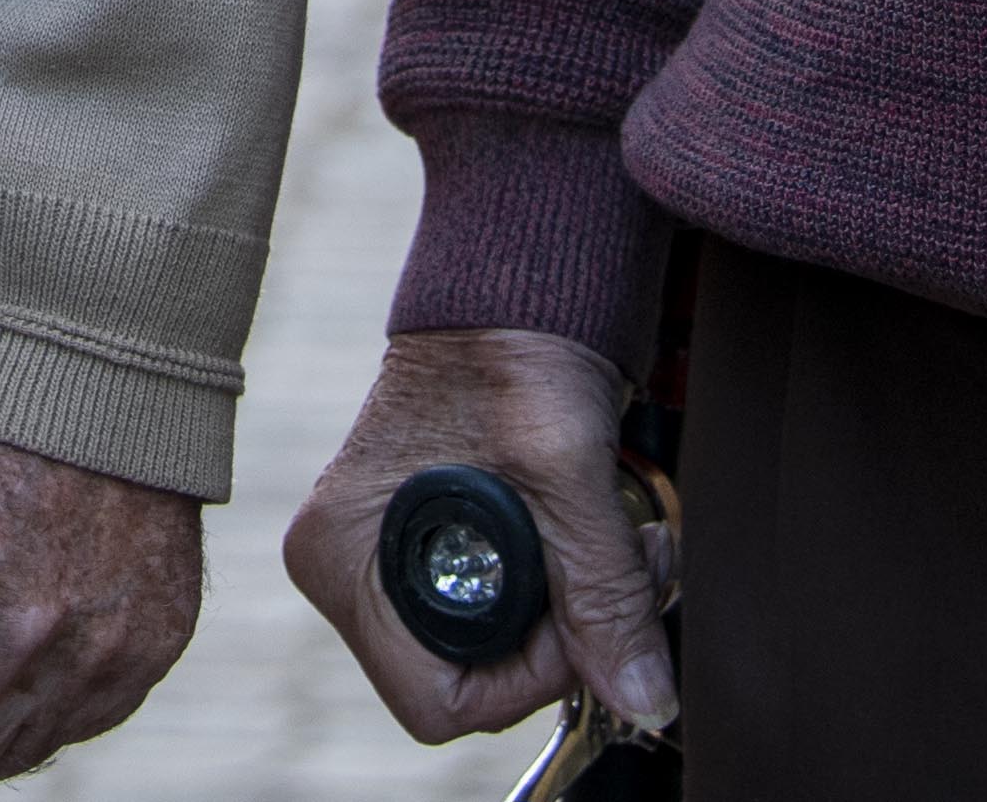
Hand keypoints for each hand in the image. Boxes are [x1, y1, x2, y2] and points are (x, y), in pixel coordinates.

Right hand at [279, 327, 675, 746]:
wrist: (511, 286)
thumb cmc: (512, 352)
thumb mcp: (567, 476)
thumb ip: (603, 595)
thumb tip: (644, 699)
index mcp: (342, 556)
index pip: (440, 700)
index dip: (528, 675)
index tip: (583, 608)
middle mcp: (347, 570)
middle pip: (465, 680)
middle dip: (557, 642)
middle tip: (622, 570)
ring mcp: (380, 561)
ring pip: (486, 651)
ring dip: (564, 616)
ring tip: (618, 547)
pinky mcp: (420, 548)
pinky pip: (490, 612)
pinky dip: (549, 590)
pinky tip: (585, 537)